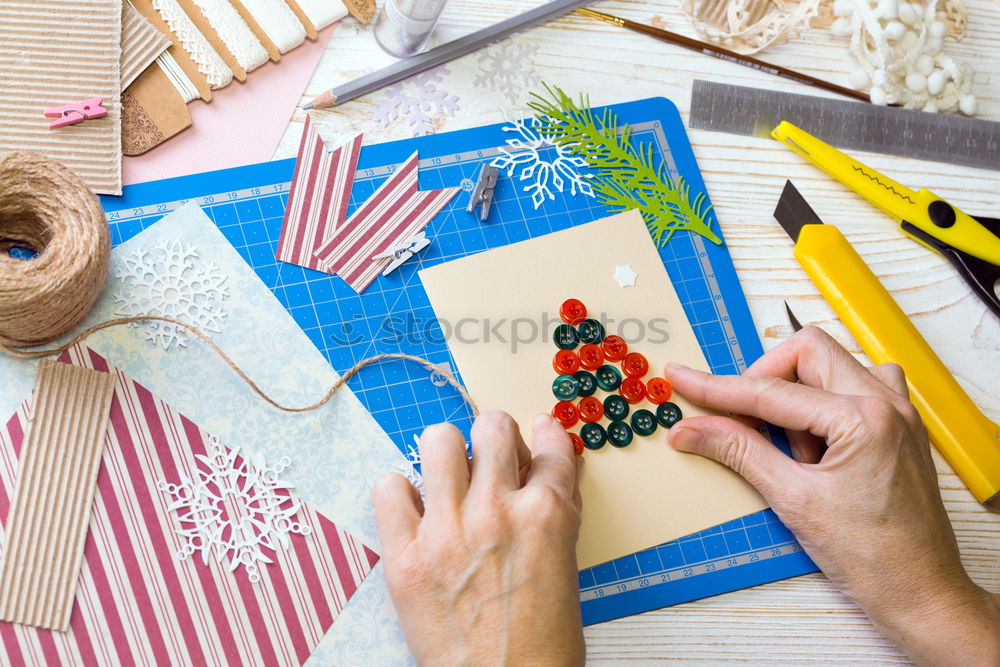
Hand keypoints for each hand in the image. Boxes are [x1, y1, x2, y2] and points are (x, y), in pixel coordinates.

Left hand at [372, 411, 584, 665]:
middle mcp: (497, 511)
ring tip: (449, 479)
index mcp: (546, 514)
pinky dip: (400, 493)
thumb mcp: (564, 565)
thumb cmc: (542, 642)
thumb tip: (550, 470)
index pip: (551, 446)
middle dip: (495, 438)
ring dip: (447, 454)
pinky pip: (389, 487)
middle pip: (492, 427)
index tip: (539, 430)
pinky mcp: (405, 556)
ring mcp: (447, 530)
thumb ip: (557, 511)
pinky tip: (415, 512)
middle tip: (491, 463)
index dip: (547, 435)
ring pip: (439, 440)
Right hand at [665, 326, 999, 665]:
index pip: (771, 392)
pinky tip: (818, 443)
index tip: (683, 379)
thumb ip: (739, 452)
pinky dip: (826, 403)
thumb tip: (692, 429)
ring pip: (832, 365)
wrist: (922, 595)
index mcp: (864, 418)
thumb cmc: (871, 558)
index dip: (718, 388)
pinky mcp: (901, 427)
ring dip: (799, 392)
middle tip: (741, 420)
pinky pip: (856, 387)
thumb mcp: (793, 501)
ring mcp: (900, 412)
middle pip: (807, 353)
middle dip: (766, 381)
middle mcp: (888, 403)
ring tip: (794, 446)